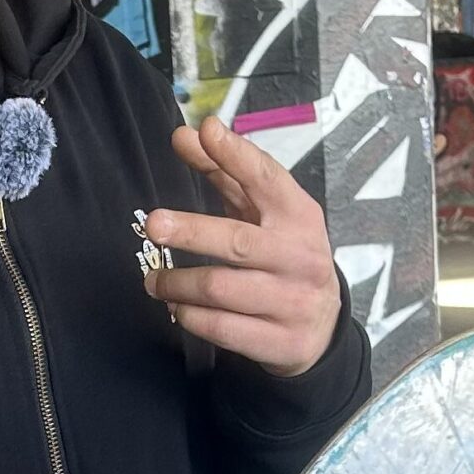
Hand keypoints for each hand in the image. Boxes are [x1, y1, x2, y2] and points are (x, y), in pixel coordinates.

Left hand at [142, 116, 340, 377]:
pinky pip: (222, 328)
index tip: (206, 131)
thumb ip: (225, 174)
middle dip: (191, 231)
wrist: (321, 327)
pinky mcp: (281, 342)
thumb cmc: (281, 256)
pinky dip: (190, 316)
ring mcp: (294, 303)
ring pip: (221, 289)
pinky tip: (177, 308)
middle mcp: (301, 258)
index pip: (269, 180)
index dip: (237, 155)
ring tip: (154, 280)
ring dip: (177, 284)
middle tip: (152, 225)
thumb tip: (185, 134)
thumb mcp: (262, 213)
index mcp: (300, 217)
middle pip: (237, 241)